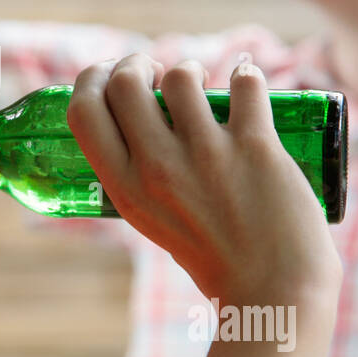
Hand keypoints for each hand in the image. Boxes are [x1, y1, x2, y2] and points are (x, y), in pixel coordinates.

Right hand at [66, 54, 341, 308]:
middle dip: (137, 63)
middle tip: (154, 72)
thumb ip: (139, 176)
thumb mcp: (152, 220)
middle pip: (125, 83)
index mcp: (125, 189)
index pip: (83, 112)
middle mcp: (158, 169)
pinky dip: (246, 73)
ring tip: (201, 82)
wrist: (274, 292)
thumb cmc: (213, 260)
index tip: (108, 74)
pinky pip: (246, 85)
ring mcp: (207, 156)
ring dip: (189, 69)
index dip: (90, 79)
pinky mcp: (256, 148)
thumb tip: (139, 124)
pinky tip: (245, 76)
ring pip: (182, 77)